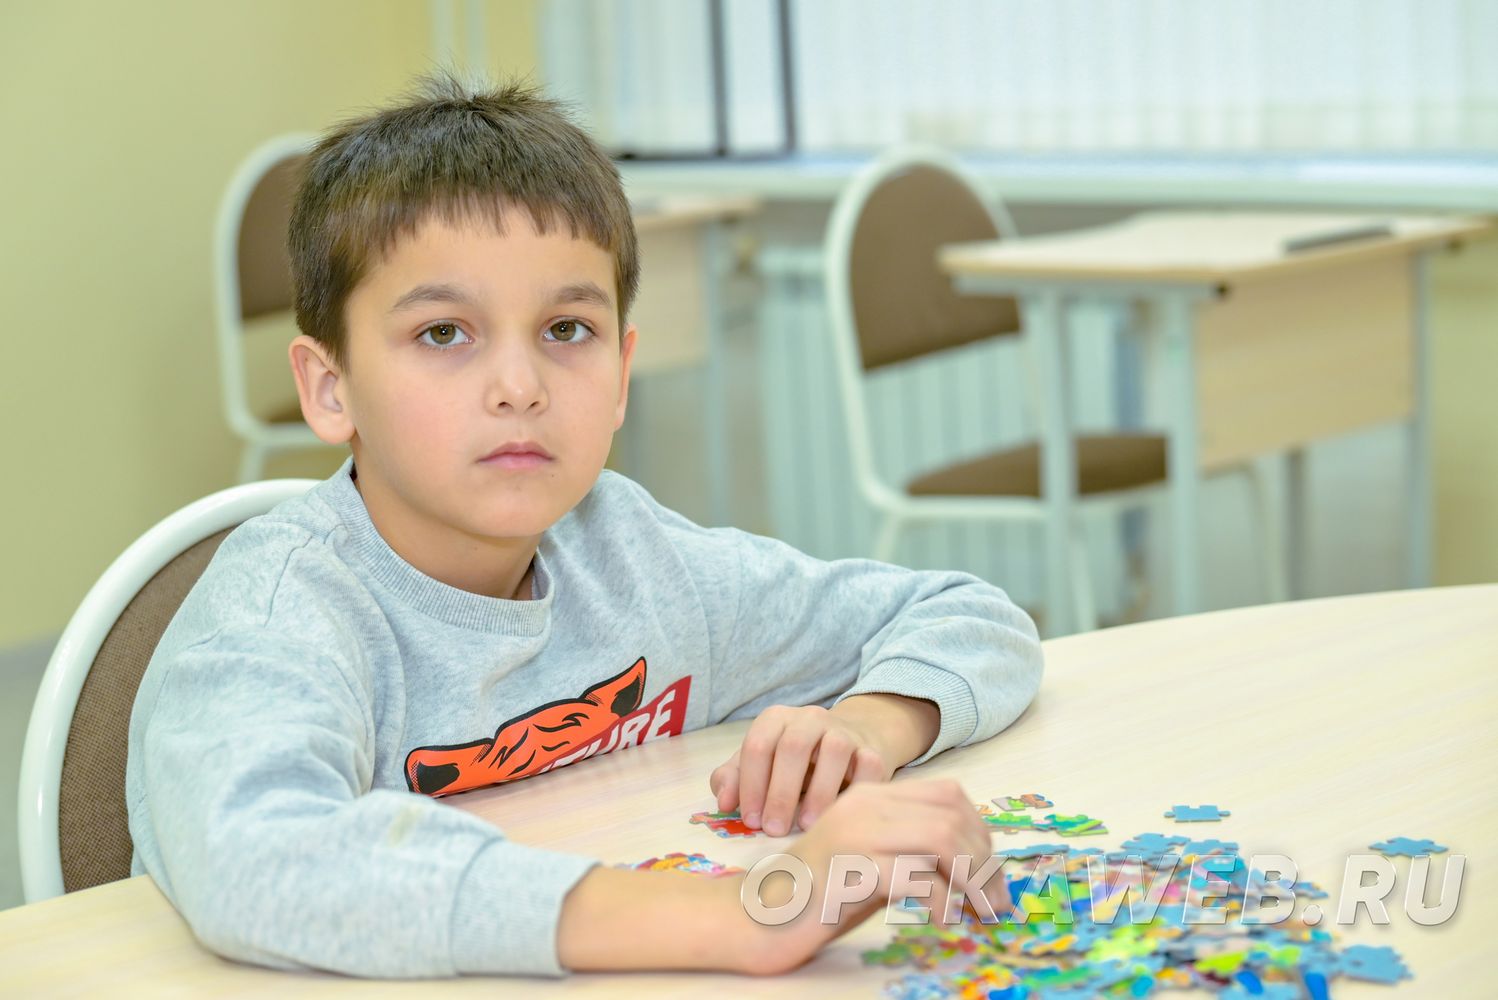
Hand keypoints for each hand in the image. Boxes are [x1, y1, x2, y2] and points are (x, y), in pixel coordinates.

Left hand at [710, 698, 935, 836]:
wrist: (851, 742)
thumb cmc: (796, 762)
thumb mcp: (761, 765)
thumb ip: (734, 779)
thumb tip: (724, 803)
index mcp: (776, 719)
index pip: (758, 746)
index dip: (750, 784)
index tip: (750, 820)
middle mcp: (810, 718)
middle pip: (793, 747)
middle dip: (780, 791)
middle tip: (773, 829)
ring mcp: (844, 731)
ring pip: (834, 751)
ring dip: (819, 792)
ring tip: (807, 825)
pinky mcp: (873, 750)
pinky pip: (868, 766)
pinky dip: (856, 791)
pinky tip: (842, 815)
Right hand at [731, 779, 1007, 974]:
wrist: (757, 916)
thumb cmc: (819, 897)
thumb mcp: (875, 863)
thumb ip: (914, 852)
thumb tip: (976, 867)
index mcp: (872, 796)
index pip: (950, 793)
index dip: (982, 832)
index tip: (991, 874)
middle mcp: (865, 805)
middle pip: (953, 815)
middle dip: (987, 862)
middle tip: (996, 903)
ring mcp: (855, 833)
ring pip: (942, 838)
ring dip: (973, 880)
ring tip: (980, 913)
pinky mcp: (849, 869)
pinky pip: (916, 876)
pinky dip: (942, 901)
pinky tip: (944, 921)